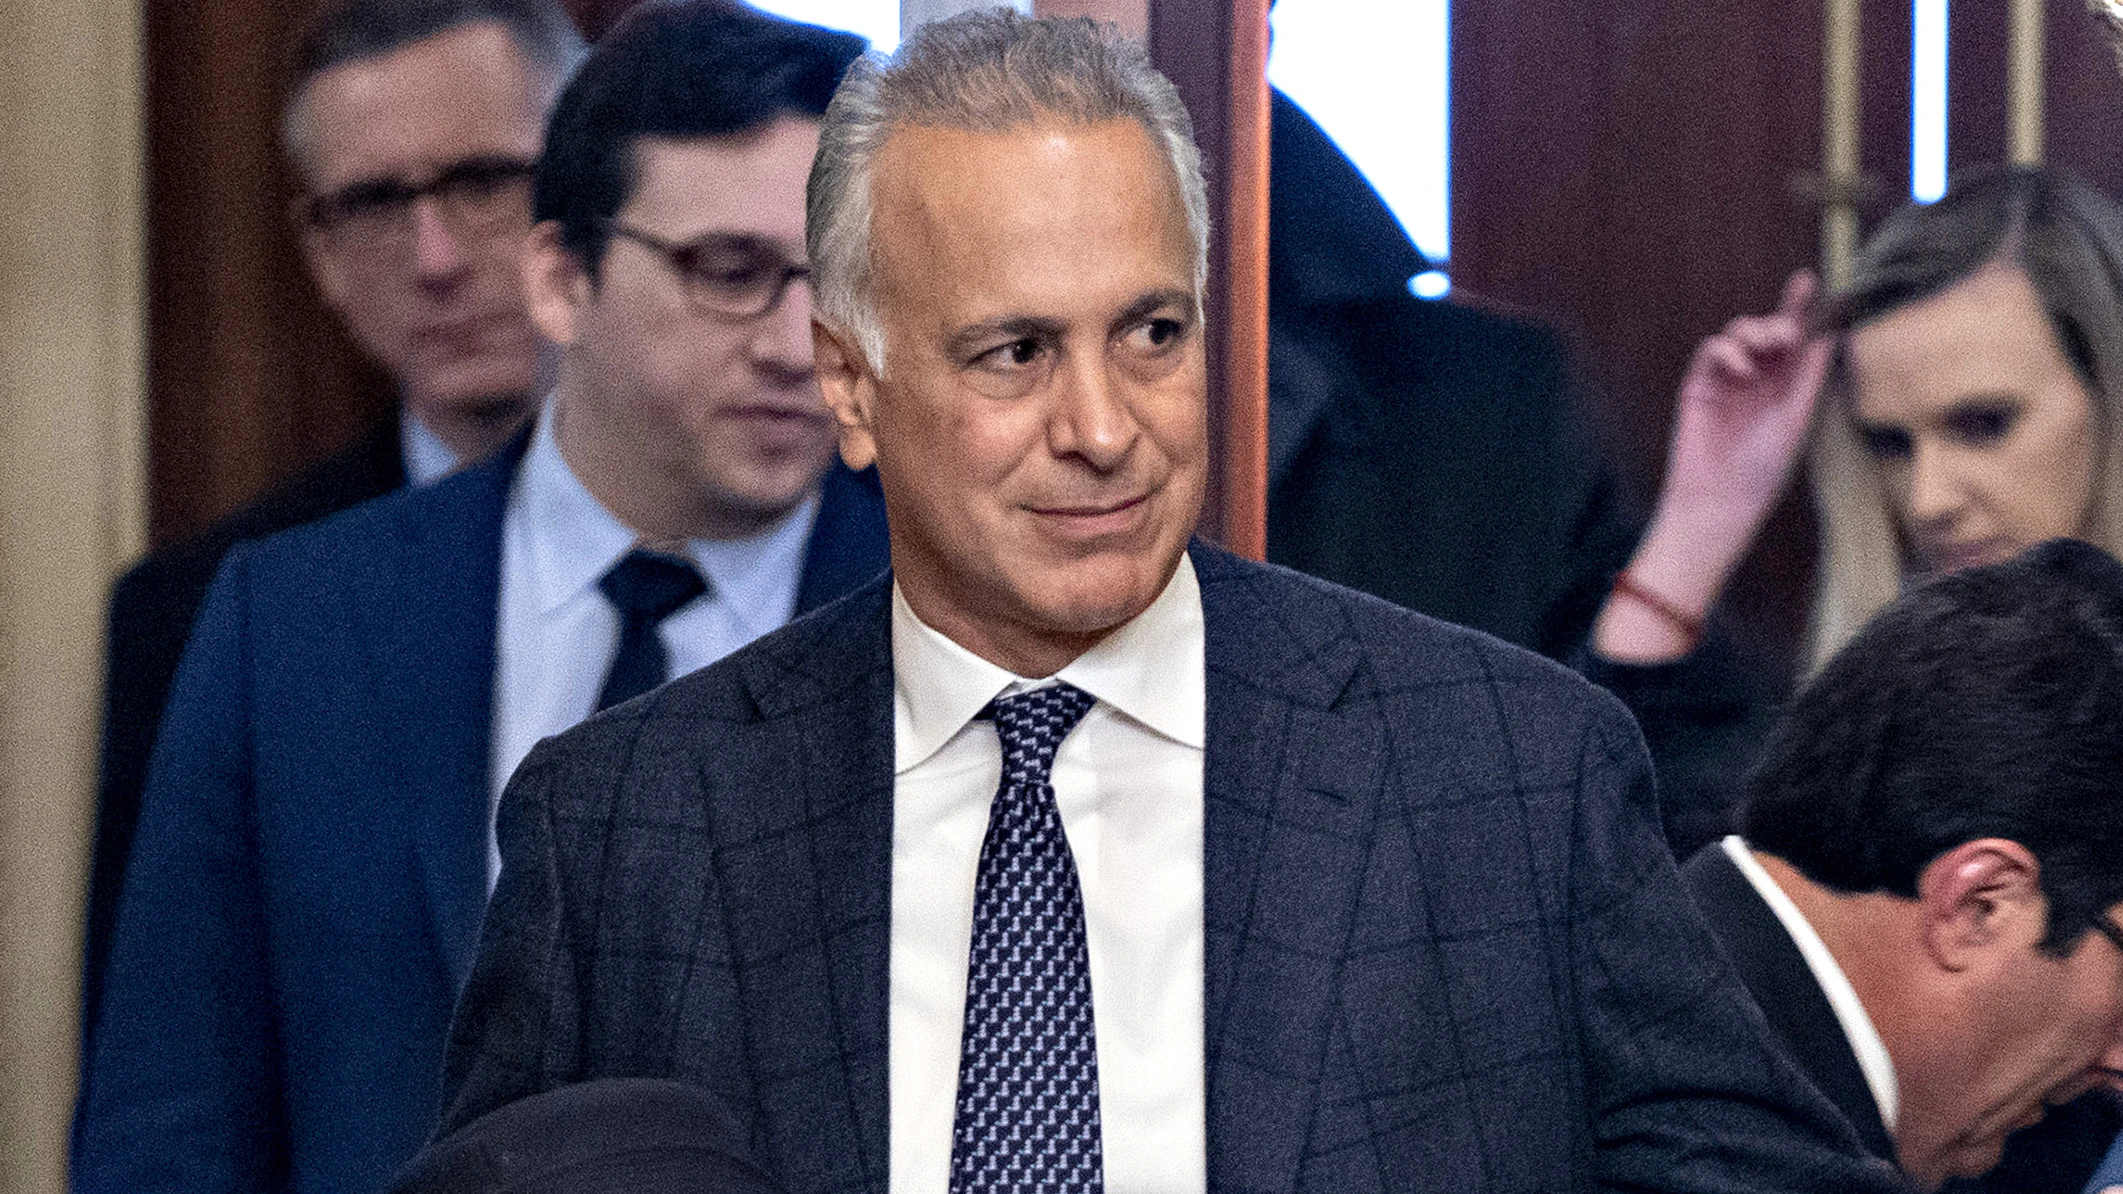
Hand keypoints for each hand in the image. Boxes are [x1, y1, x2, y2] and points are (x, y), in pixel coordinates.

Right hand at [1660, 268, 1833, 530]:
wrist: (1722, 500)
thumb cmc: (1761, 469)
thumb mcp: (1796, 416)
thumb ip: (1810, 375)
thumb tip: (1831, 334)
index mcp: (1783, 385)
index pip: (1793, 338)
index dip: (1797, 308)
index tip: (1807, 281)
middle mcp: (1755, 378)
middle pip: (1765, 330)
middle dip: (1777, 322)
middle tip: (1787, 335)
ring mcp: (1725, 380)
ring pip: (1736, 333)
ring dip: (1754, 332)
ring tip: (1768, 349)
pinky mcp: (1698, 386)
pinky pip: (1711, 351)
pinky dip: (1728, 351)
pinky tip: (1744, 369)